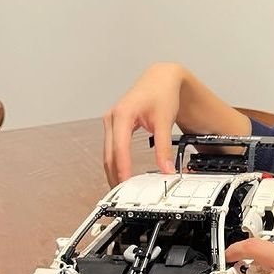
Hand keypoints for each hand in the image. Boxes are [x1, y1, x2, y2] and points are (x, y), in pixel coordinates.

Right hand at [102, 63, 183, 186]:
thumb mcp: (165, 122)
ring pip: (108, 153)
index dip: (123, 169)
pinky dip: (115, 161)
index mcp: (122, 114)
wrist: (161, 79)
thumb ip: (164, 148)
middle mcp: (112, 118)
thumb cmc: (161, 93)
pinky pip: (111, 148)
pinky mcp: (114, 125)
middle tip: (123, 193)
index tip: (127, 185)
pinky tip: (122, 173)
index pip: (120, 149)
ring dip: (113, 170)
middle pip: (109, 154)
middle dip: (114, 175)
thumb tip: (166, 169)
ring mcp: (110, 121)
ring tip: (122, 187)